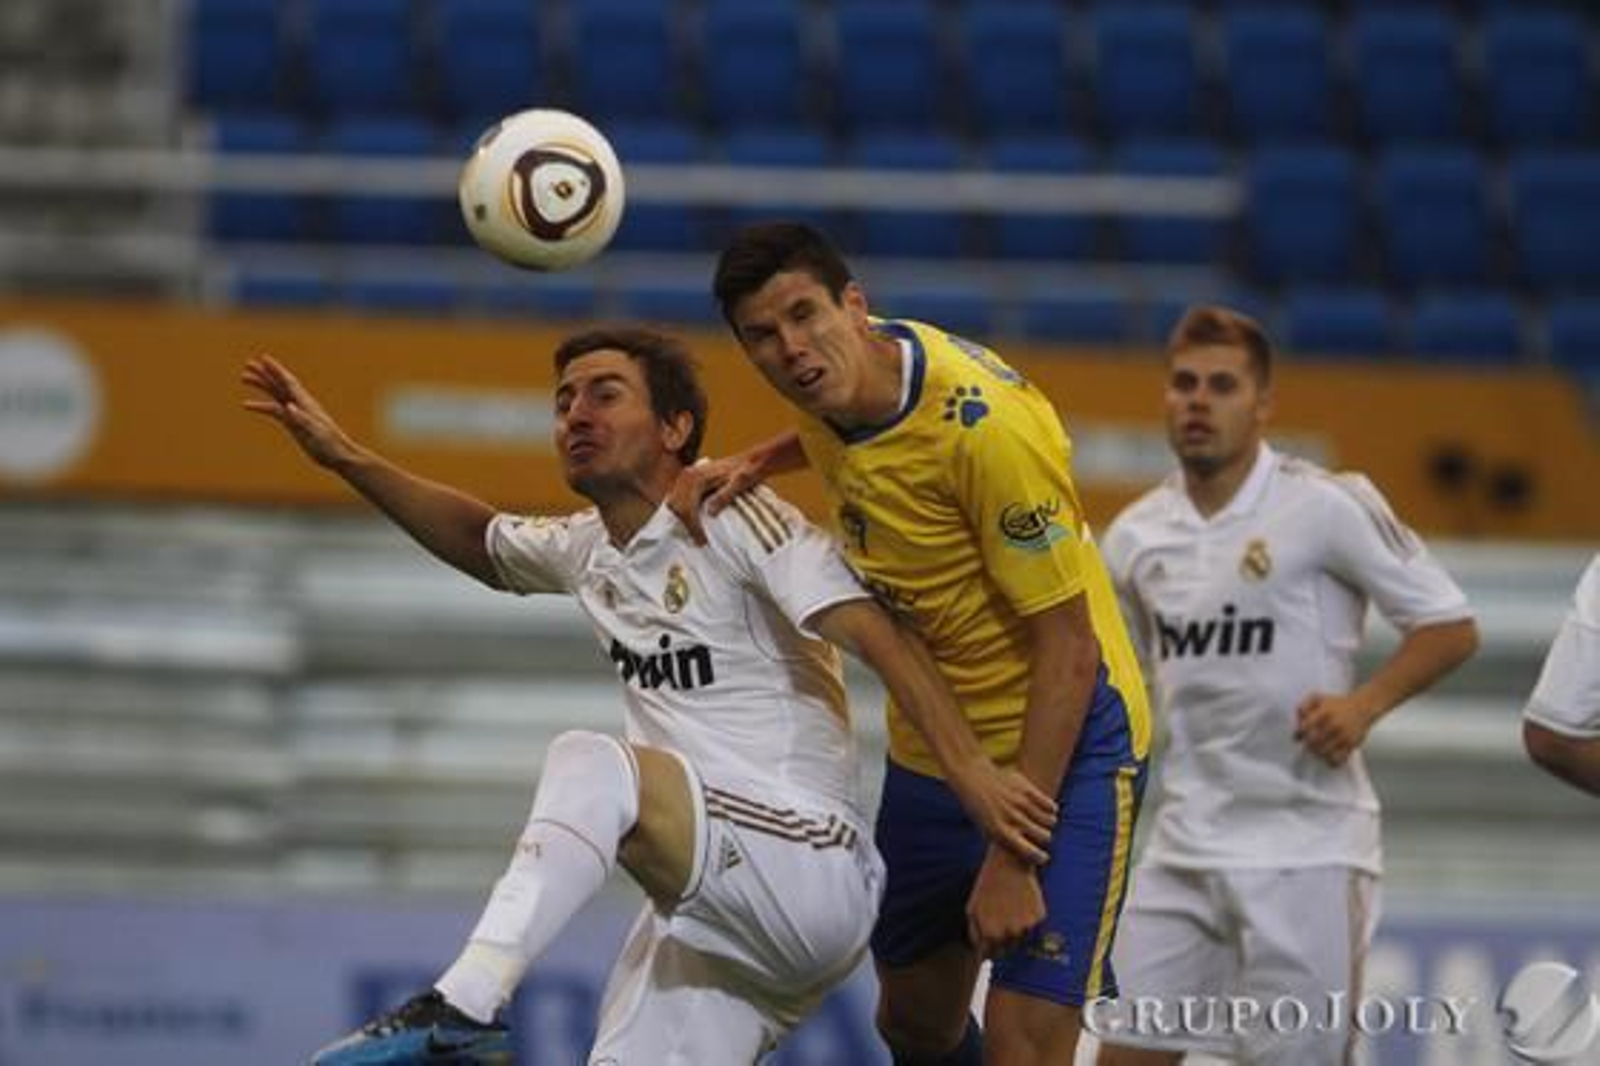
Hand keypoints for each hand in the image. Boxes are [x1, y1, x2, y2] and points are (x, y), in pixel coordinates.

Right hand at [241, 354, 359, 469]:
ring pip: (276, 394)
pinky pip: (274, 410)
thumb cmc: (330, 444)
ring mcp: (297, 414)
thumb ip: (302, 419)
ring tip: (243, 378)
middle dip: (264, 373)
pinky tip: (248, 405)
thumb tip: (288, 406)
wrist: (339, 456)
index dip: (276, 370)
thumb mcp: (316, 432)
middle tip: (248, 363)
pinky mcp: (294, 424)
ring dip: (261, 385)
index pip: (289, 382)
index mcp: (306, 404)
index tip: (263, 358)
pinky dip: (261, 405)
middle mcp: (301, 405)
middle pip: (280, 384)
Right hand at [665, 452, 769, 544]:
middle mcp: (688, 475)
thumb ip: (725, 496)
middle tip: (700, 541)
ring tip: (697, 534)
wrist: (750, 461)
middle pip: (677, 507)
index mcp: (697, 477)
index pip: (687, 508)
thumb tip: (709, 512)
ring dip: (683, 520)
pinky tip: (694, 522)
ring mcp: (687, 476)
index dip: (693, 527)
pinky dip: (683, 511)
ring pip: (674, 504)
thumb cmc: (748, 472)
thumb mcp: (741, 483)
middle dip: (687, 526)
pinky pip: (678, 498)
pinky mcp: (689, 479)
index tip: (702, 541)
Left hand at [947, 760, 1056, 865]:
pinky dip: (1050, 809)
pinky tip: (1043, 809)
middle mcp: (1013, 818)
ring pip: (1050, 821)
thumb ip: (1008, 842)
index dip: (1040, 857)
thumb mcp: (987, 829)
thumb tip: (1030, 854)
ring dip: (1047, 822)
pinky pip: (1051, 806)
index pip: (1031, 852)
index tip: (1043, 856)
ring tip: (1040, 820)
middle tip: (1039, 833)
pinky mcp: (1027, 788)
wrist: (971, 777)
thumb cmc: (979, 808)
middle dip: (1043, 837)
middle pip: (1045, 836)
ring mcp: (1021, 802)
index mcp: (1001, 832)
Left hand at [965, 846, 1045, 959]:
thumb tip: (981, 954)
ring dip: (1018, 931)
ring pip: (1022, 940)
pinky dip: (1030, 921)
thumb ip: (974, 933)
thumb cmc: (987, 885)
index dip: (990, 949)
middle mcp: (1008, 934)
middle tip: (1002, 919)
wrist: (1009, 863)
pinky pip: (1034, 928)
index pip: (991, 955)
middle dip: (1004, 940)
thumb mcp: (972, 908)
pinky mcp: (1039, 918)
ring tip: (1012, 909)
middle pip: (1008, 950)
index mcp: (989, 933)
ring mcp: (1025, 927)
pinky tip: (1022, 904)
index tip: (991, 941)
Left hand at [1295, 691, 1378, 766]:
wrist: (1363, 707)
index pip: (1304, 728)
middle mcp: (1333, 725)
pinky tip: (1328, 757)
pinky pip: (1338, 759)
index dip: (1298, 734)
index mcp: (1324, 712)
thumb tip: (1298, 719)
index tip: (1297, 737)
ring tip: (1316, 751)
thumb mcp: (1318, 698)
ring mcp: (1343, 736)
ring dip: (1317, 754)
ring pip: (1323, 753)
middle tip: (1307, 745)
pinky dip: (1330, 761)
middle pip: (1312, 742)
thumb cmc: (1337, 703)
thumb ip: (1304, 705)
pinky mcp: (1351, 744)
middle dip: (1306, 745)